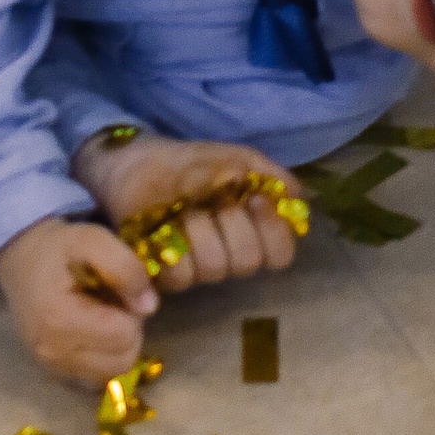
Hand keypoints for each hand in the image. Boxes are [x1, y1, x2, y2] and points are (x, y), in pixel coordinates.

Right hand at [0, 212, 162, 386]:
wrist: (22, 261)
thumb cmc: (58, 249)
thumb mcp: (93, 239)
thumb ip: (125, 267)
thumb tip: (149, 307)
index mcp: (59, 319)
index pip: (125, 335)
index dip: (132, 310)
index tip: (118, 290)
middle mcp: (52, 353)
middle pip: (123, 360)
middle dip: (128, 330)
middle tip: (113, 303)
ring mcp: (52, 368)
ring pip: (113, 373)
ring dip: (118, 347)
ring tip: (103, 317)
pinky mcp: (55, 375)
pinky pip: (97, 379)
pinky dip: (104, 359)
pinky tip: (95, 334)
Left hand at [73, 133, 306, 289]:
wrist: (136, 160)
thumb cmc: (190, 162)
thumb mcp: (236, 158)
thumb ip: (271, 177)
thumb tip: (297, 199)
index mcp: (252, 229)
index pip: (281, 254)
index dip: (272, 232)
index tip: (253, 200)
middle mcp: (228, 251)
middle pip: (247, 262)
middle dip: (230, 224)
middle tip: (212, 197)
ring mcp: (197, 265)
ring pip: (213, 269)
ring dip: (198, 230)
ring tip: (182, 206)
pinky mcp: (163, 272)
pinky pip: (179, 276)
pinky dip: (173, 245)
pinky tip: (163, 223)